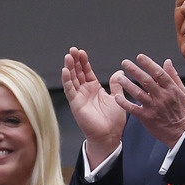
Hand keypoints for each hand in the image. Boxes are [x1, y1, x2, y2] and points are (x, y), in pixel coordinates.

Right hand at [62, 47, 126, 167]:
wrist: (110, 135)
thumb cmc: (113, 120)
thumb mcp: (117, 97)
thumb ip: (116, 85)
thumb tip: (120, 72)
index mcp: (94, 89)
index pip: (86, 71)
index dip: (83, 61)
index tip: (81, 52)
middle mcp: (85, 91)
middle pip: (77, 73)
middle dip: (75, 61)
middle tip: (72, 50)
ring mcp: (79, 97)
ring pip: (72, 79)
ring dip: (69, 67)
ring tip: (68, 56)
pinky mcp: (76, 104)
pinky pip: (70, 90)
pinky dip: (67, 80)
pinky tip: (65, 70)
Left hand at [116, 54, 184, 147]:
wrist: (181, 132)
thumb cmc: (181, 111)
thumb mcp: (181, 92)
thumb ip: (173, 76)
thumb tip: (167, 61)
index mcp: (170, 89)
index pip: (158, 73)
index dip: (148, 64)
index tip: (139, 57)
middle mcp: (161, 97)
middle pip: (146, 81)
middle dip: (134, 70)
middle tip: (125, 62)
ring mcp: (153, 107)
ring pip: (138, 93)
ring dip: (127, 84)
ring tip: (118, 78)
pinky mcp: (146, 117)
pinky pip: (133, 109)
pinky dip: (124, 103)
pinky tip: (117, 97)